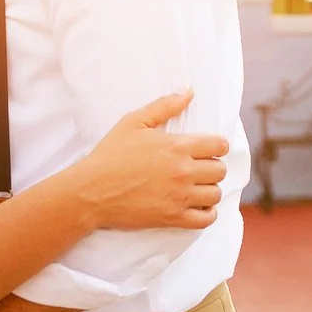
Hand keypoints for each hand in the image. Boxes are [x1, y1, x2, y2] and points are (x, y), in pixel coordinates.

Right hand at [67, 91, 228, 231]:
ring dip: (209, 190)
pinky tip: (197, 206)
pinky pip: (206, 219)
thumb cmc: (110, 155)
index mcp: (178, 146)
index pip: (219, 145)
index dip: (217, 146)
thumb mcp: (134, 122)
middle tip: (199, 168)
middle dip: (212, 168)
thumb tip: (189, 92)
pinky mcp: (172, 218)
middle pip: (220, 170)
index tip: (209, 149)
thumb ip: (164, 106)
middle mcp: (183, 171)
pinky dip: (207, 213)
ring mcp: (179, 196)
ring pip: (215, 194)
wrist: (91, 191)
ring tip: (196, 187)